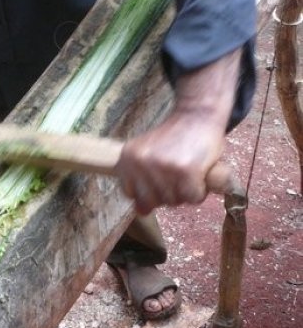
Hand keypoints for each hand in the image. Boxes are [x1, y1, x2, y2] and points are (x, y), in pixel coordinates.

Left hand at [117, 48, 240, 214]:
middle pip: (154, 202)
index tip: (160, 173)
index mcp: (127, 159)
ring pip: (175, 202)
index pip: (131, 194)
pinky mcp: (186, 172)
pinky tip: (198, 170)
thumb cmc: (173, 139)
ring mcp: (162, 167)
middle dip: (169, 192)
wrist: (196, 116)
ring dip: (186, 190)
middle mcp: (141, 163)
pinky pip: (194, 198)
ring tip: (188, 167)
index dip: (150, 189)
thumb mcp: (147, 155)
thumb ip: (140, 181)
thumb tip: (141, 211)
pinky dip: (200, 189)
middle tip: (176, 170)